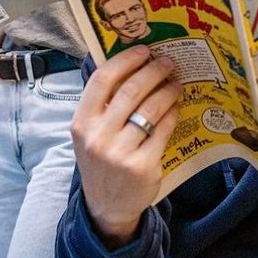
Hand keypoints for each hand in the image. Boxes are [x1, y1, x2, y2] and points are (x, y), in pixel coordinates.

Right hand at [71, 46, 181, 248]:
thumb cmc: (101, 160)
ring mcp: (120, 153)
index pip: (102, 80)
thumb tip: (131, 65)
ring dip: (167, 90)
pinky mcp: (143, 166)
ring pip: (151, 108)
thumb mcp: (90, 133)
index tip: (144, 50)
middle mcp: (98, 137)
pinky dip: (172, 114)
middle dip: (153, 71)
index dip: (125, 60)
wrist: (107, 207)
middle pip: (131, 90)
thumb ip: (103, 105)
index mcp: (81, 123)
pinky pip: (163, 130)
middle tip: (168, 63)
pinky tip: (176, 107)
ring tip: (175, 83)